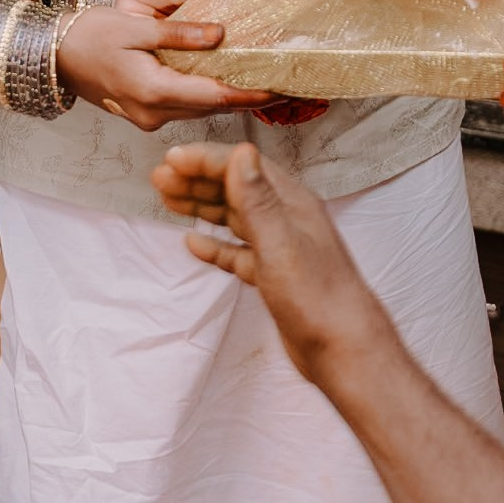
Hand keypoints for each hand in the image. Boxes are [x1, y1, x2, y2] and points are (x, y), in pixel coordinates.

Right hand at [56, 8, 270, 130]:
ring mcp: (147, 118)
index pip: (215, 96)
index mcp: (153, 90)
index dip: (252, 94)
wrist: (52, 55)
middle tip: (285, 84)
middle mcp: (153, 113)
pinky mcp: (144, 115)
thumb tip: (220, 34)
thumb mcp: (135, 27)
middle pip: (212, 108)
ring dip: (230, 99)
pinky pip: (184, 108)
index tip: (282, 87)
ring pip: (199, 110)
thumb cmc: (88, 35)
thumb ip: (180, 34)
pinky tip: (225, 82)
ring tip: (264, 82)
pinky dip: (207, 96)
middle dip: (249, 97)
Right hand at [151, 142, 399, 388]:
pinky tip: (194, 243)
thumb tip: (241, 151)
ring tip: (168, 200)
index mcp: (291, 203)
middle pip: (236, 188)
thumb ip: (258, 200)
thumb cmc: (319, 299)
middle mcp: (286, 219)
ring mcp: (280, 248)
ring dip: (202, 206)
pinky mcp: (274, 276)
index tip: (169, 161)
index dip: (204, 160)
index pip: (242, 167)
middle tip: (159, 178)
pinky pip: (238, 252)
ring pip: (235, 218)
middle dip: (197, 179)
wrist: (344, 351)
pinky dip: (215, 245)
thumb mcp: (281, 244)